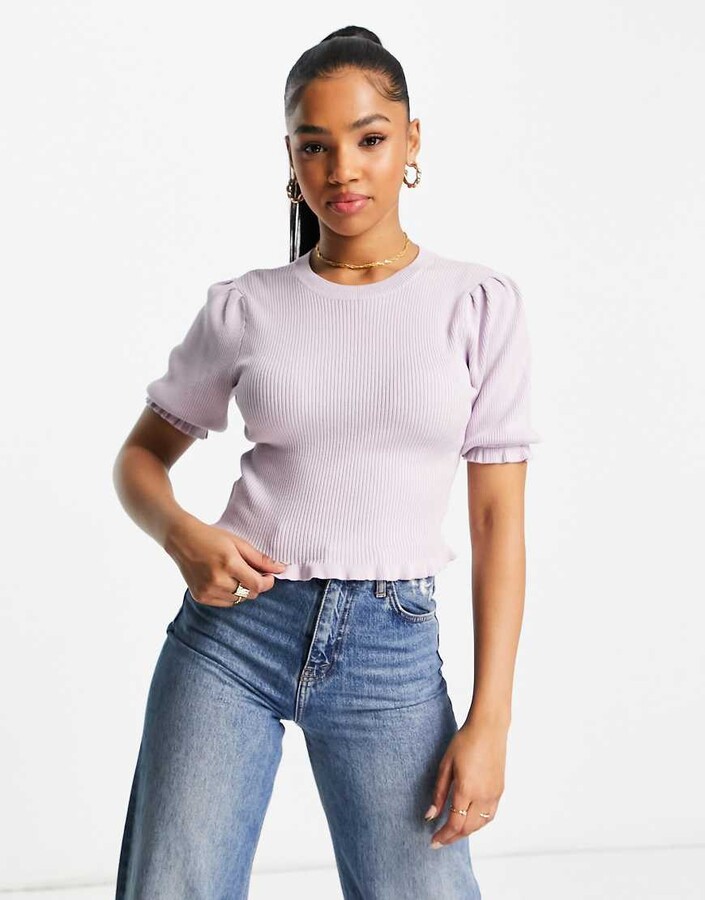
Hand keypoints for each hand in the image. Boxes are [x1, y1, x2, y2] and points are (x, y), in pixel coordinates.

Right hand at [164, 513, 287, 605]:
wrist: (181, 540)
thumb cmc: (212, 538)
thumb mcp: (239, 543)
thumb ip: (260, 559)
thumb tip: (281, 569)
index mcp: (229, 564)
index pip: (257, 585)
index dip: (268, 582)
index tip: (269, 576)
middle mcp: (217, 580)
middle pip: (249, 594)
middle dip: (256, 585)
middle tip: (252, 573)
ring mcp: (207, 591)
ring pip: (238, 600)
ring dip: (243, 591)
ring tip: (235, 575)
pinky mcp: (200, 597)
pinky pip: (225, 603)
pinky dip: (230, 595)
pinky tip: (224, 580)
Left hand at [424, 716, 507, 847]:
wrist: (489, 728)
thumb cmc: (465, 741)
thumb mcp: (445, 765)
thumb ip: (438, 793)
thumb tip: (430, 816)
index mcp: (467, 789)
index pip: (454, 823)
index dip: (443, 835)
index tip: (433, 841)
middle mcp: (483, 795)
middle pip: (468, 828)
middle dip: (453, 837)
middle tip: (440, 840)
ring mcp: (494, 794)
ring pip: (481, 824)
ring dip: (466, 832)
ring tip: (453, 833)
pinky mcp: (500, 790)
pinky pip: (489, 815)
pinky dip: (478, 823)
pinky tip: (469, 821)